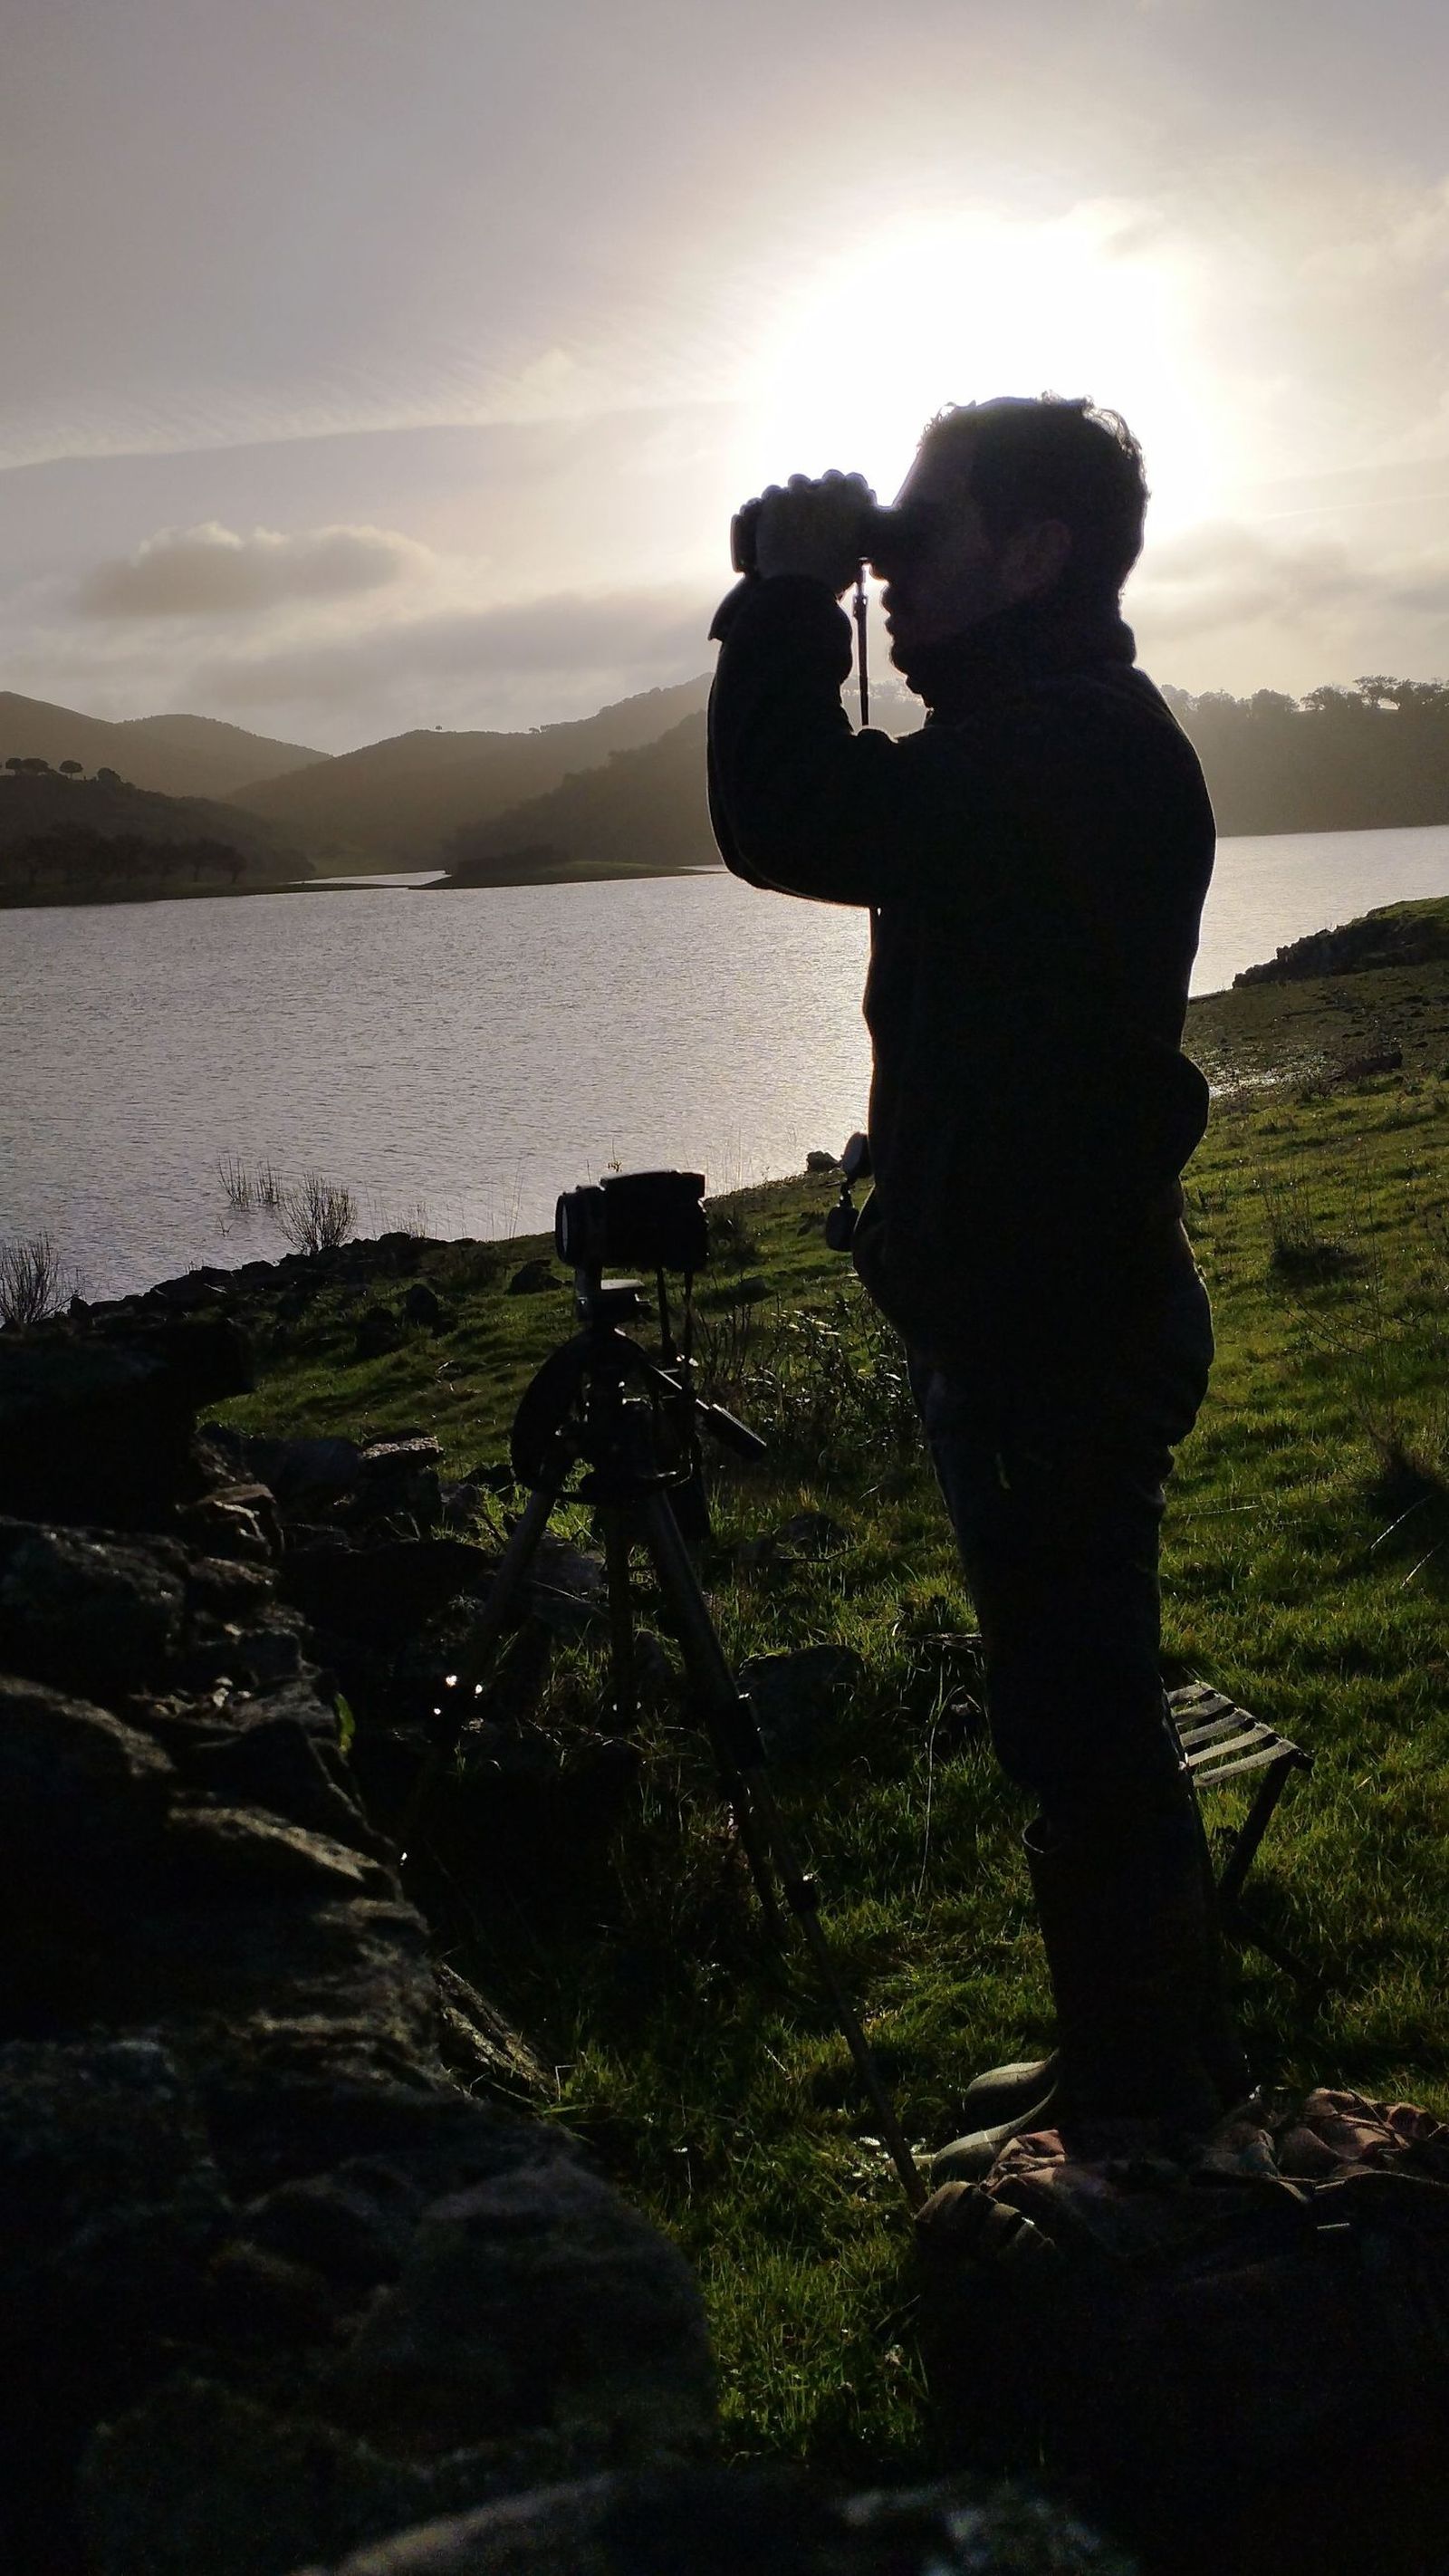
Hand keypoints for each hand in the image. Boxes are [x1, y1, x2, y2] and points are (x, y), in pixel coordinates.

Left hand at [751, 470, 874, 590]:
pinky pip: (774, 492)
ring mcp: (802, 494)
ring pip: (799, 482)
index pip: (854, 481)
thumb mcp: (854, 558)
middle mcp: (830, 492)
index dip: (847, 492)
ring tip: (792, 514)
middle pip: (827, 479)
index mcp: (854, 505)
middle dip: (823, 492)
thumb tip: (850, 534)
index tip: (840, 503)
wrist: (799, 587)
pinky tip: (773, 517)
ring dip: (798, 495)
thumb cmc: (831, 579)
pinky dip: (774, 503)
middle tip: (815, 510)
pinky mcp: (776, 501)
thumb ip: (854, 538)